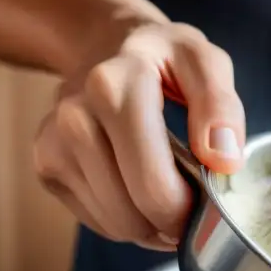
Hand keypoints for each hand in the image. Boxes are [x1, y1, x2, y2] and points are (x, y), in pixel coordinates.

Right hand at [33, 11, 245, 249]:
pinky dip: (126, 219)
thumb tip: (224, 160)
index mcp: (114, 89)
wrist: (104, 45)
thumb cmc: (163, 58)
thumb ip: (221, 108)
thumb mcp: (203, 63)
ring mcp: (53, 145)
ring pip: (115, 225)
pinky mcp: (46, 167)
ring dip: (150, 225)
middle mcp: (73, 118)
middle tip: (193, 205)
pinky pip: (97, 222)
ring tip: (169, 192)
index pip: (153, 185)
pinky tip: (139, 190)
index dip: (187, 211)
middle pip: (132, 214)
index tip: (207, 203)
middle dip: (170, 223)